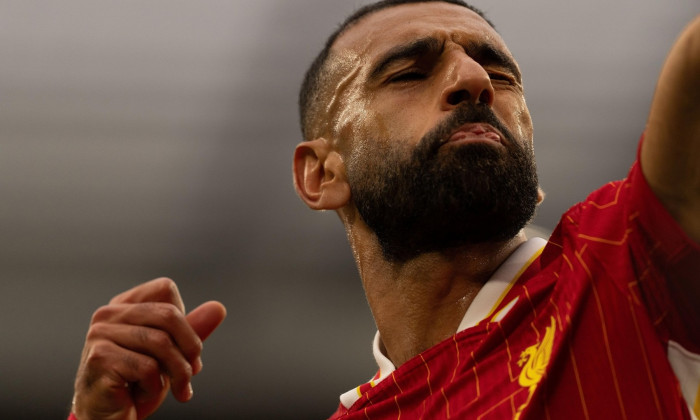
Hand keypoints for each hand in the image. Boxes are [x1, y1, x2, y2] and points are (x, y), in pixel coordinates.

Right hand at [71, 277, 226, 419]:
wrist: (107, 419)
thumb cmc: (137, 384)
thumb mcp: (171, 353)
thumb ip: (192, 329)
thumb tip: (218, 308)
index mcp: (124, 305)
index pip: (166, 289)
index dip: (184, 319)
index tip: (185, 349)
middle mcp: (107, 315)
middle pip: (169, 314)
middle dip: (190, 347)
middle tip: (192, 373)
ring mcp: (100, 335)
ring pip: (161, 343)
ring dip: (178, 373)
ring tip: (177, 389)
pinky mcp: (99, 359)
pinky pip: (147, 368)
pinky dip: (155, 387)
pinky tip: (141, 394)